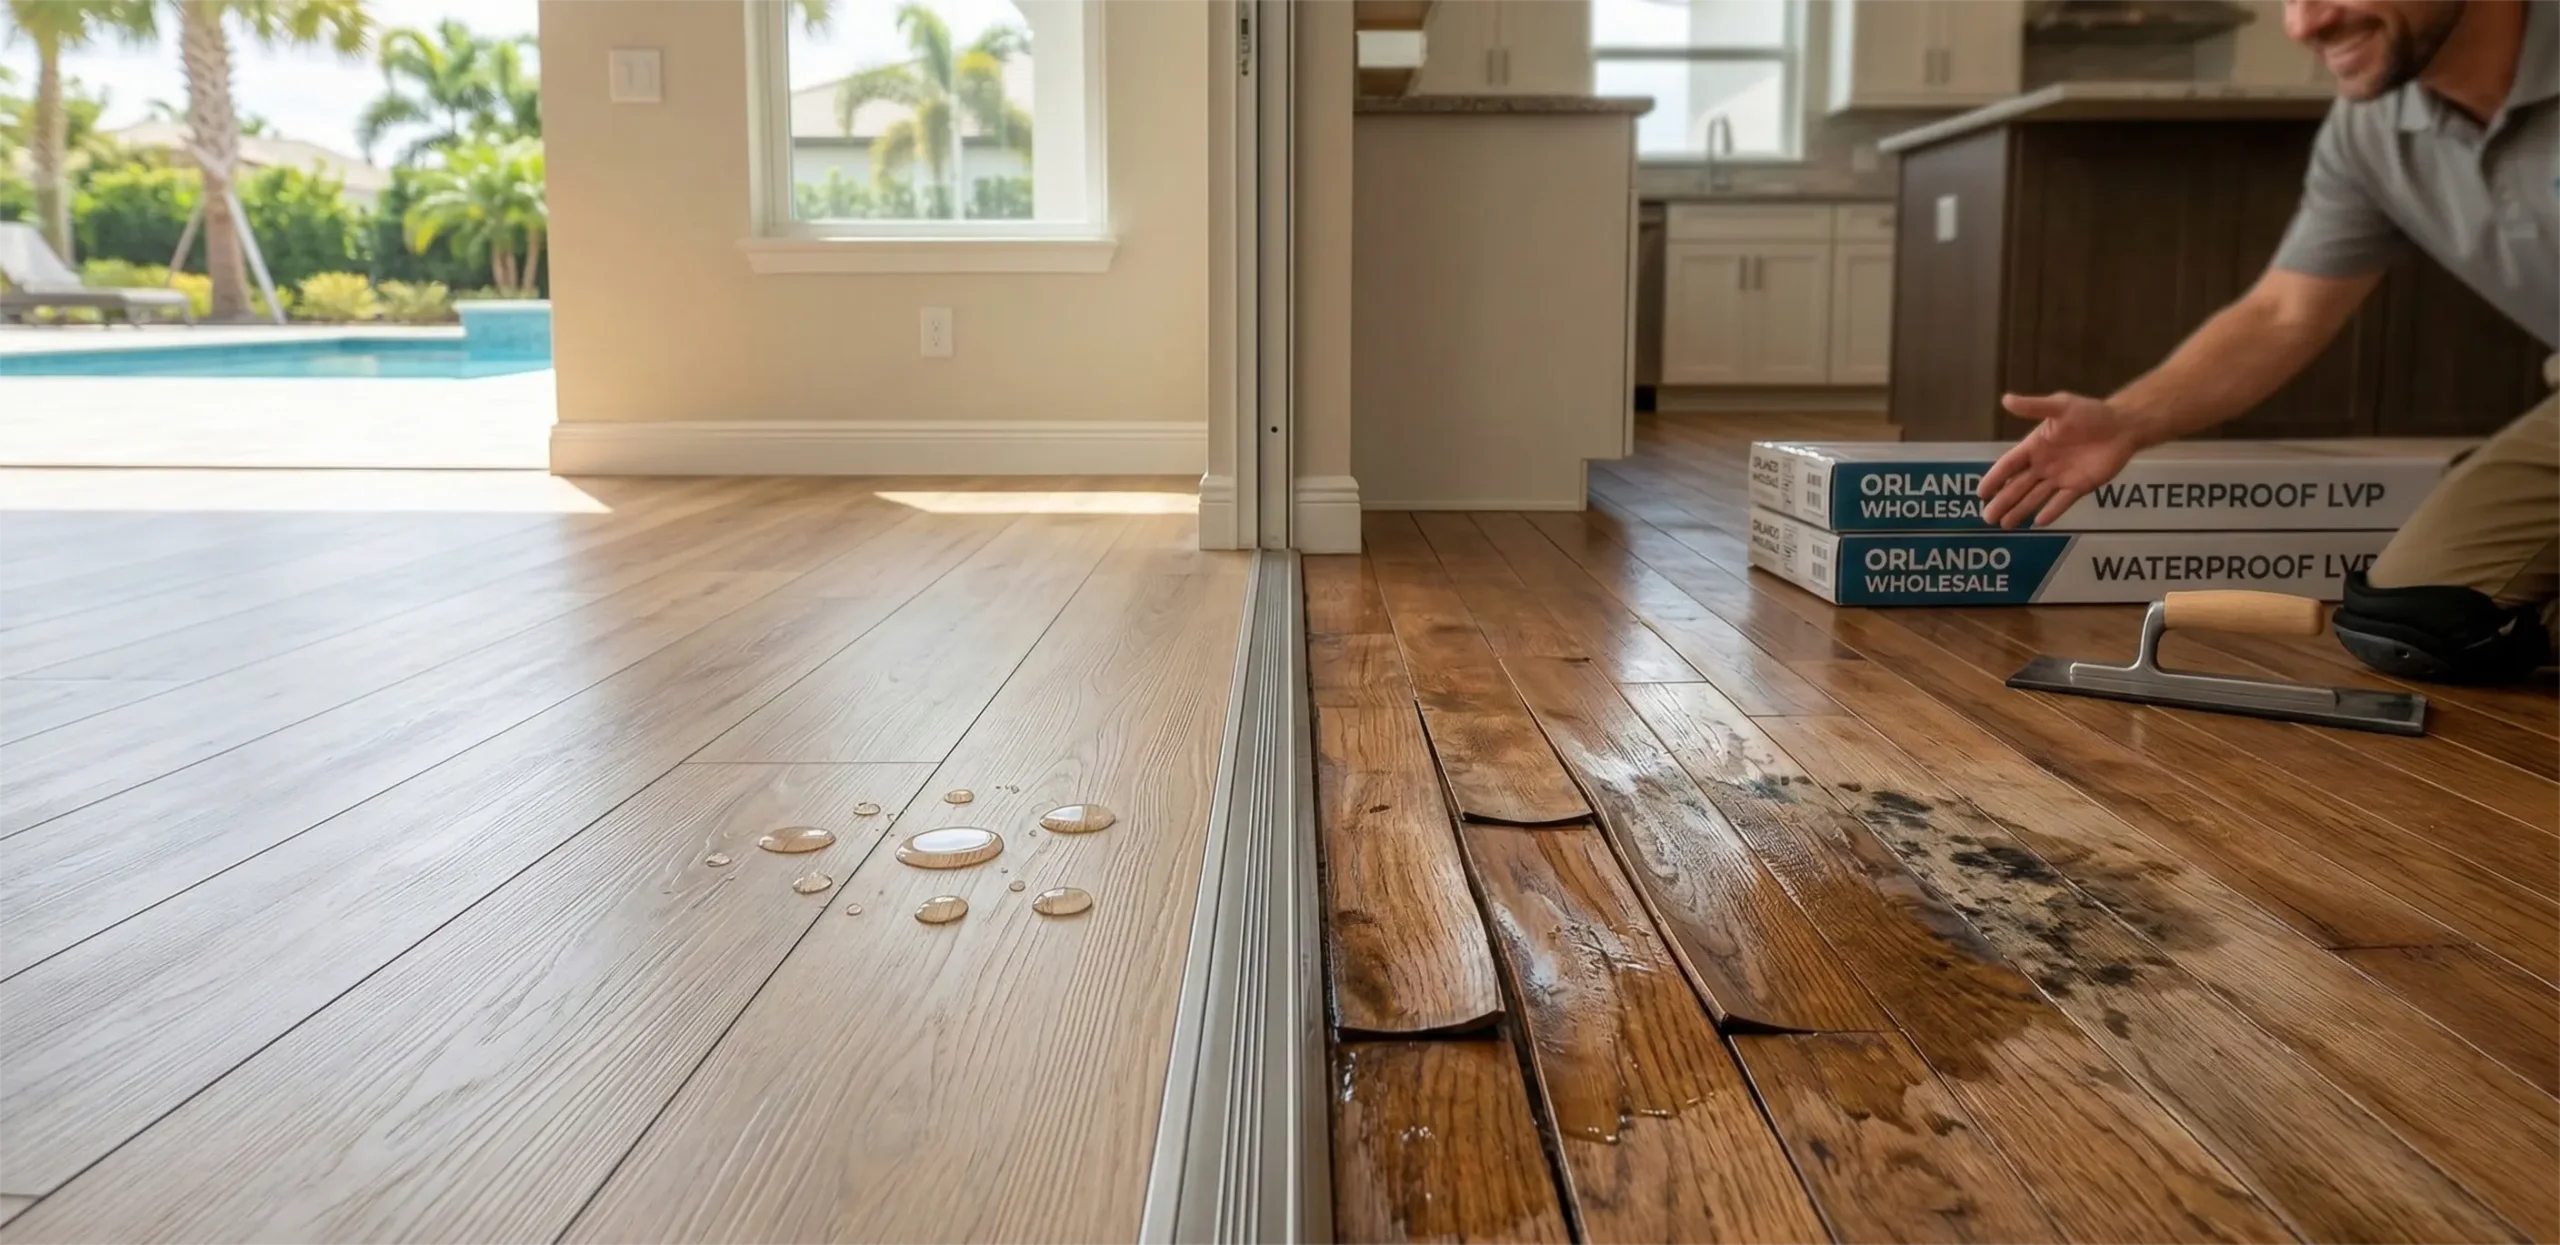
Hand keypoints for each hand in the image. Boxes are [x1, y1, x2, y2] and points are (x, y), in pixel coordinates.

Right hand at [1976, 392, 2145, 528]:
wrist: (2123, 425)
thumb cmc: (2091, 413)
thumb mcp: (2061, 405)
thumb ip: (2034, 407)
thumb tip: (2005, 400)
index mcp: (2035, 446)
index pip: (2009, 465)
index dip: (1994, 478)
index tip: (1981, 493)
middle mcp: (2044, 465)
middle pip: (2018, 486)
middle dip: (2003, 502)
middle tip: (1988, 518)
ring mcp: (2061, 478)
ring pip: (2035, 497)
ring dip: (2020, 510)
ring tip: (2005, 525)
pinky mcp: (2080, 486)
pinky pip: (2062, 502)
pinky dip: (2051, 512)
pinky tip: (2038, 523)